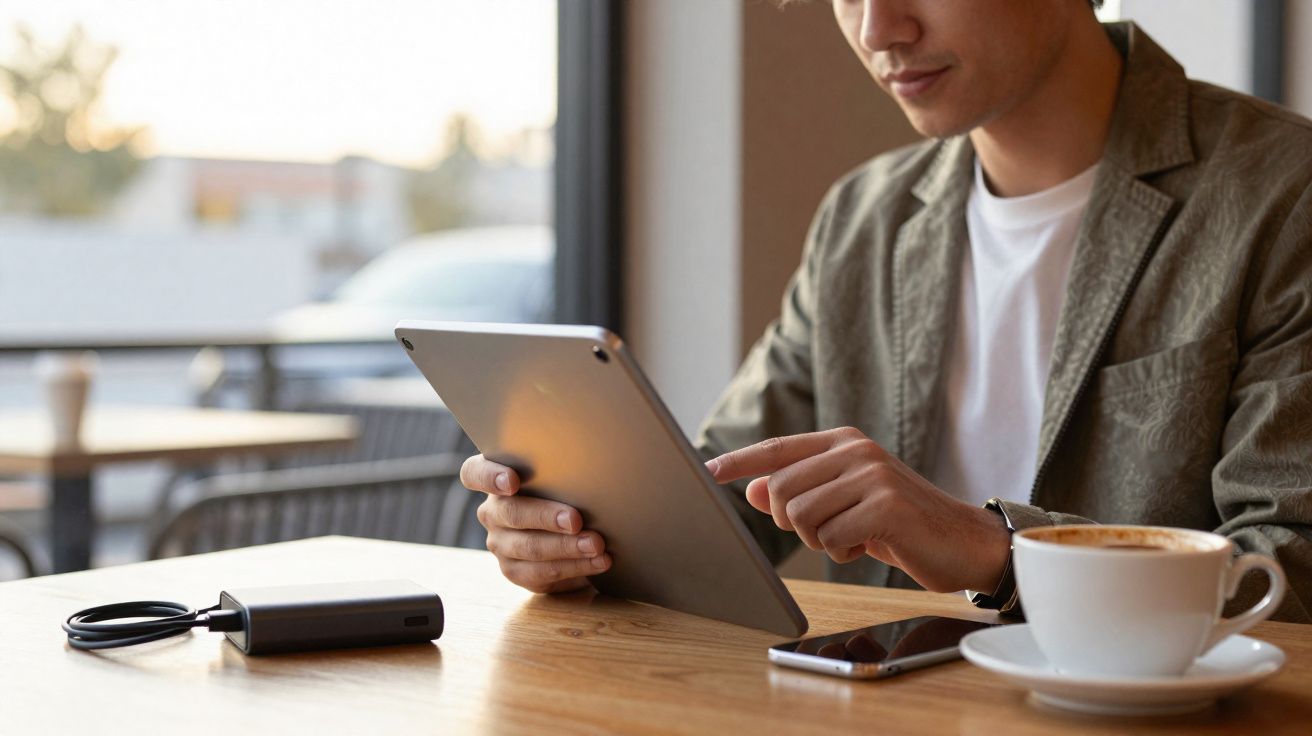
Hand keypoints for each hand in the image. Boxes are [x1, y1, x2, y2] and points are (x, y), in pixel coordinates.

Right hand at [460, 454, 611, 593]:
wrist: (574, 532)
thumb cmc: (566, 491)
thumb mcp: (560, 477)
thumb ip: (562, 471)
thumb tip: (591, 467)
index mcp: (494, 479)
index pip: (475, 473)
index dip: (489, 476)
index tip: (512, 481)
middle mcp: (492, 512)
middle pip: (511, 513)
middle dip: (546, 517)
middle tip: (576, 520)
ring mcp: (500, 544)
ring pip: (529, 547)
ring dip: (567, 547)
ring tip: (596, 545)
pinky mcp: (515, 571)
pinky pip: (543, 572)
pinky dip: (575, 566)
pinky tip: (598, 561)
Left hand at [705, 427, 1009, 592]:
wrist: (964, 542)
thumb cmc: (902, 525)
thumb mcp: (845, 505)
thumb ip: (802, 492)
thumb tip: (752, 488)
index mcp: (844, 443)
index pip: (778, 449)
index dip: (740, 461)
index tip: (707, 470)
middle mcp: (856, 451)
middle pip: (780, 489)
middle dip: (790, 524)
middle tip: (824, 533)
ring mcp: (872, 475)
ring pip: (800, 515)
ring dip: (818, 542)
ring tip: (852, 538)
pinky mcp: (886, 505)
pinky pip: (830, 537)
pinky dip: (841, 553)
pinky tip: (868, 547)